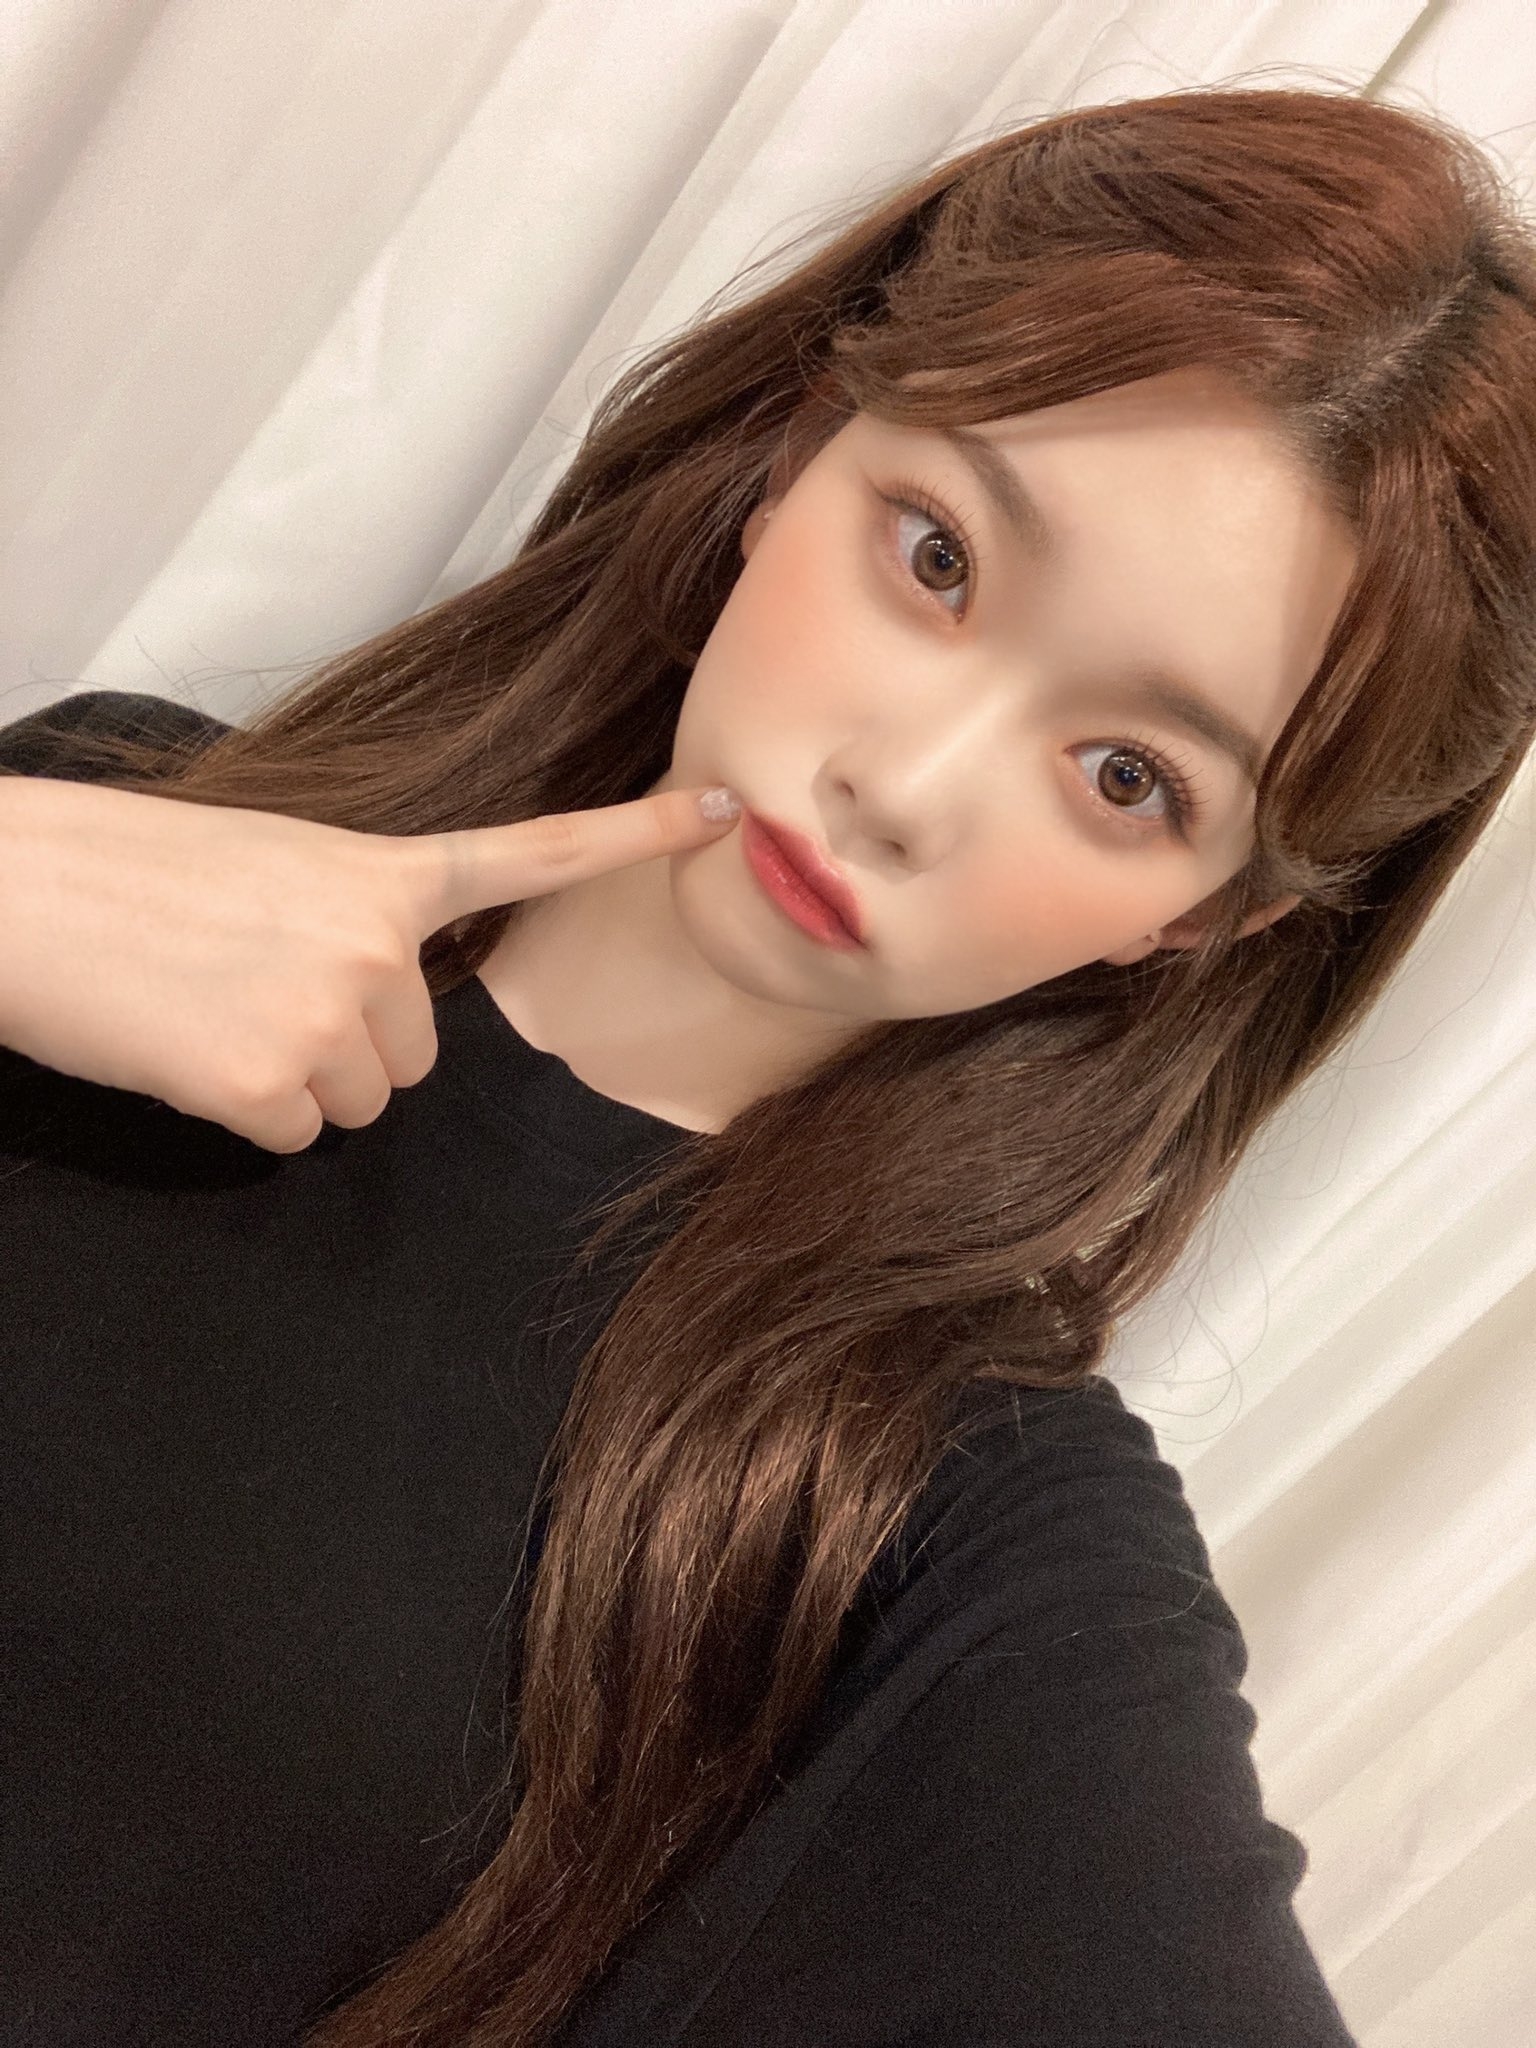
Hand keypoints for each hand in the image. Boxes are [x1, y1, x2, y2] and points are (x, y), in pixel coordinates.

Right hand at [0, 774, 739, 1152]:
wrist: (14, 891)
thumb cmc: (127, 874)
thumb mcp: (269, 864)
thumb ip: (354, 917)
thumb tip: (377, 1005)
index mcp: (379, 872)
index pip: (530, 854)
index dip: (633, 836)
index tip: (723, 815)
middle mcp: (377, 944)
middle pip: (416, 1055)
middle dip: (346, 1041)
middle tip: (248, 987)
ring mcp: (329, 1015)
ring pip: (362, 1103)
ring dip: (298, 1079)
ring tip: (213, 1011)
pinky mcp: (270, 1083)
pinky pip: (295, 1136)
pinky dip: (242, 1113)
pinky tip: (187, 1053)